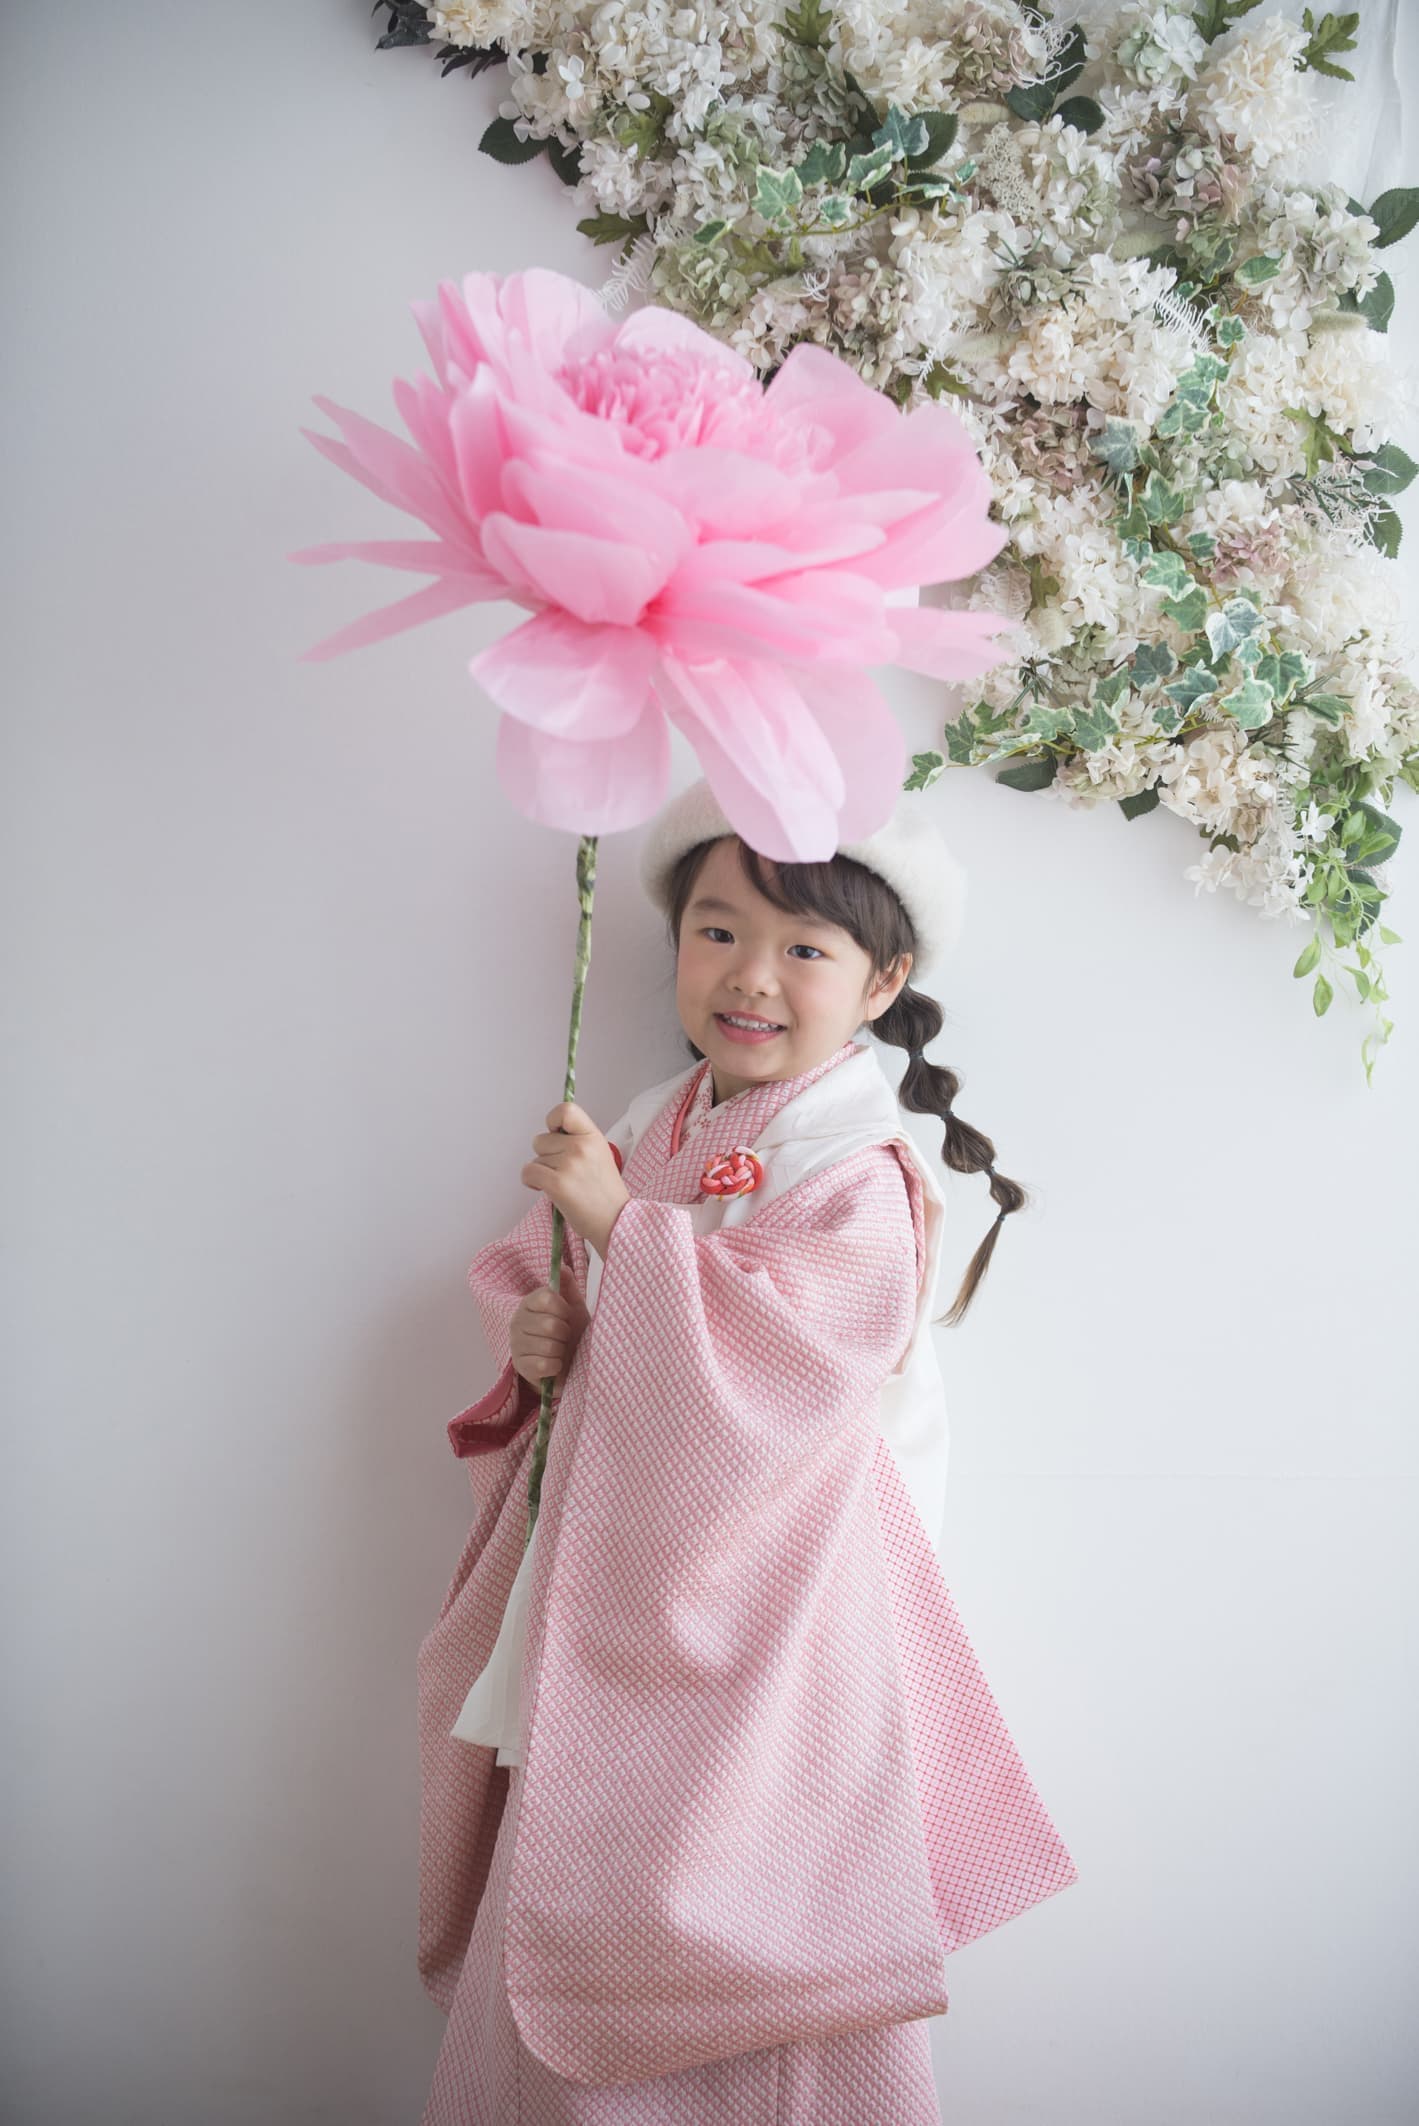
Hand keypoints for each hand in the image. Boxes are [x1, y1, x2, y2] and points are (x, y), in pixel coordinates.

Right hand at [509, 1265, 589, 1401]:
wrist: (568, 1364)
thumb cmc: (571, 1332)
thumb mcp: (573, 1306)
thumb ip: (567, 1285)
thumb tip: (562, 1266)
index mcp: (529, 1302)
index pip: (546, 1297)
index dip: (563, 1308)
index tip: (568, 1315)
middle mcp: (517, 1321)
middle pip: (550, 1325)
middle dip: (565, 1333)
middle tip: (564, 1336)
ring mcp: (516, 1345)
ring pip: (549, 1347)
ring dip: (561, 1351)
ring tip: (559, 1350)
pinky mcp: (520, 1367)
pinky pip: (545, 1365)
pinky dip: (556, 1366)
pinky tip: (554, 1364)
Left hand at [522, 1100, 630, 1258]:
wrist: (615, 1221)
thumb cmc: (604, 1192)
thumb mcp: (599, 1154)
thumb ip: (577, 1140)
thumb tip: (550, 1133)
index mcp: (593, 1136)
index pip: (565, 1110)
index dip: (553, 1121)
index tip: (556, 1135)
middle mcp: (582, 1146)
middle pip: (541, 1139)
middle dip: (546, 1156)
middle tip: (565, 1172)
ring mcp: (569, 1165)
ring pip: (535, 1159)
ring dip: (542, 1172)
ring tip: (564, 1185)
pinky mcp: (557, 1184)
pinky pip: (528, 1173)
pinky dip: (532, 1182)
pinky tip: (547, 1190)